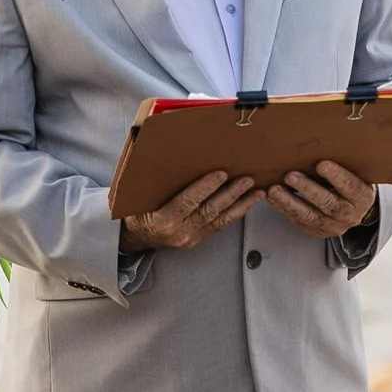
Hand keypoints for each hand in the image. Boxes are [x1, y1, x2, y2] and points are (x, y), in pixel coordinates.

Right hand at [120, 168, 259, 256]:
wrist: (133, 238)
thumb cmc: (135, 211)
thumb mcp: (138, 196)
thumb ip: (153, 179)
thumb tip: (164, 151)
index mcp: (162, 219)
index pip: (187, 201)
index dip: (205, 187)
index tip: (221, 174)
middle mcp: (179, 231)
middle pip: (209, 211)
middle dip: (231, 194)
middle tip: (247, 180)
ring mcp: (189, 238)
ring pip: (219, 220)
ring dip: (240, 205)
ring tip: (257, 192)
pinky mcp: (197, 240)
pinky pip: (219, 226)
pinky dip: (235, 213)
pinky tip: (247, 203)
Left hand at [264, 159, 377, 240]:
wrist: (353, 207)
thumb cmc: (351, 183)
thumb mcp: (355, 173)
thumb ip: (345, 162)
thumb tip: (325, 138)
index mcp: (362, 197)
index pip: (351, 186)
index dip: (336, 176)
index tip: (321, 164)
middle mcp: (349, 214)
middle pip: (328, 202)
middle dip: (307, 189)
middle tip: (291, 176)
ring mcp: (333, 225)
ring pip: (309, 215)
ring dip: (289, 201)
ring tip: (274, 189)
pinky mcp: (317, 230)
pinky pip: (298, 220)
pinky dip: (282, 208)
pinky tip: (271, 197)